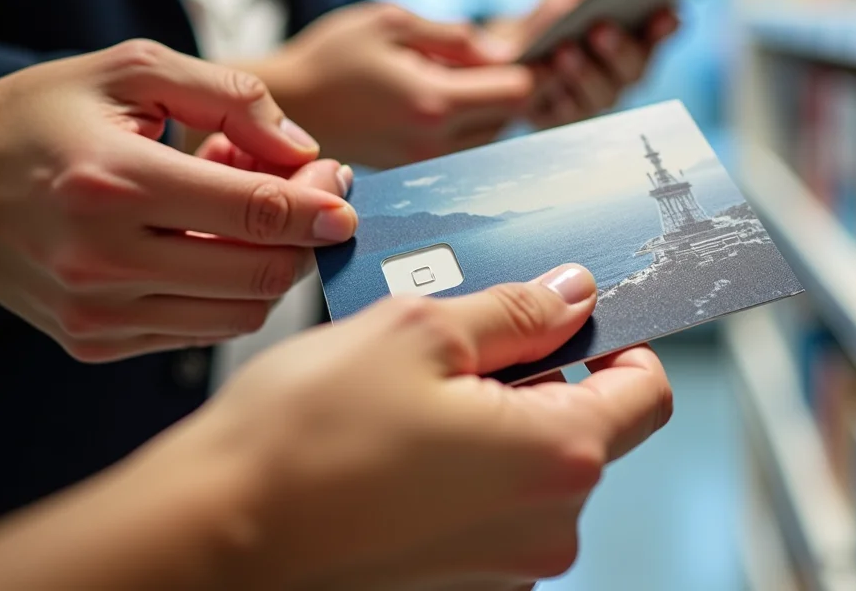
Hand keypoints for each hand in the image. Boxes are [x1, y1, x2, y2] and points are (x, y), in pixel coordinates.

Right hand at [0, 40, 357, 361]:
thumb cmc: (41, 116)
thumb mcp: (131, 71)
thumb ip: (230, 96)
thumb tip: (302, 149)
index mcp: (114, 182)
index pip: (258, 211)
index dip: (321, 204)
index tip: (343, 188)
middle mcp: (102, 259)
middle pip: (263, 272)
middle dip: (306, 236)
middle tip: (308, 194)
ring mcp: (96, 311)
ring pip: (242, 311)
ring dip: (269, 264)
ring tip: (245, 211)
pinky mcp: (92, 341)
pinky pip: (201, 330)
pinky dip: (228, 291)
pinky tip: (208, 241)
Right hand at [0, 265, 673, 589]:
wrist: (208, 538)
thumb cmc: (302, 438)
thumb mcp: (419, 333)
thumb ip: (516, 311)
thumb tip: (573, 294)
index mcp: (557, 457)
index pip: (647, 392)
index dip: (619, 343)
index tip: (575, 318)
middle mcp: (546, 527)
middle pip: (586, 429)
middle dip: (538, 378)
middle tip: (458, 347)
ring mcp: (503, 567)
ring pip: (530, 467)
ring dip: (492, 423)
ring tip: (409, 400)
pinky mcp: (458, 583)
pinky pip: (488, 507)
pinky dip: (462, 468)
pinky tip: (394, 446)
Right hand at [245, 2, 537, 168]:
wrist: (281, 107)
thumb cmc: (331, 57)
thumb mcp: (392, 22)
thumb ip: (455, 36)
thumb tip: (503, 51)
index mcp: (433, 102)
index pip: (517, 92)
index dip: (526, 65)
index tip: (513, 49)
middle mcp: (435, 142)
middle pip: (511, 117)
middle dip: (505, 85)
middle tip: (484, 59)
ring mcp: (425, 162)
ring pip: (491, 135)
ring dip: (486, 107)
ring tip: (452, 78)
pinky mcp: (414, 170)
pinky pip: (463, 147)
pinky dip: (464, 122)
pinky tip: (436, 99)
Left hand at [492, 0, 679, 127]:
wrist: (509, 55)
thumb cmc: (552, 19)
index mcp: (638, 37)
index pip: (664, 32)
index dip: (668, 27)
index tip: (666, 12)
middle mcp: (624, 74)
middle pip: (635, 70)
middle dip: (620, 50)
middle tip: (602, 29)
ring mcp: (596, 100)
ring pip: (602, 95)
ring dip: (585, 73)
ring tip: (564, 51)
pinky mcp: (563, 119)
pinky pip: (564, 114)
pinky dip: (555, 96)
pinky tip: (543, 80)